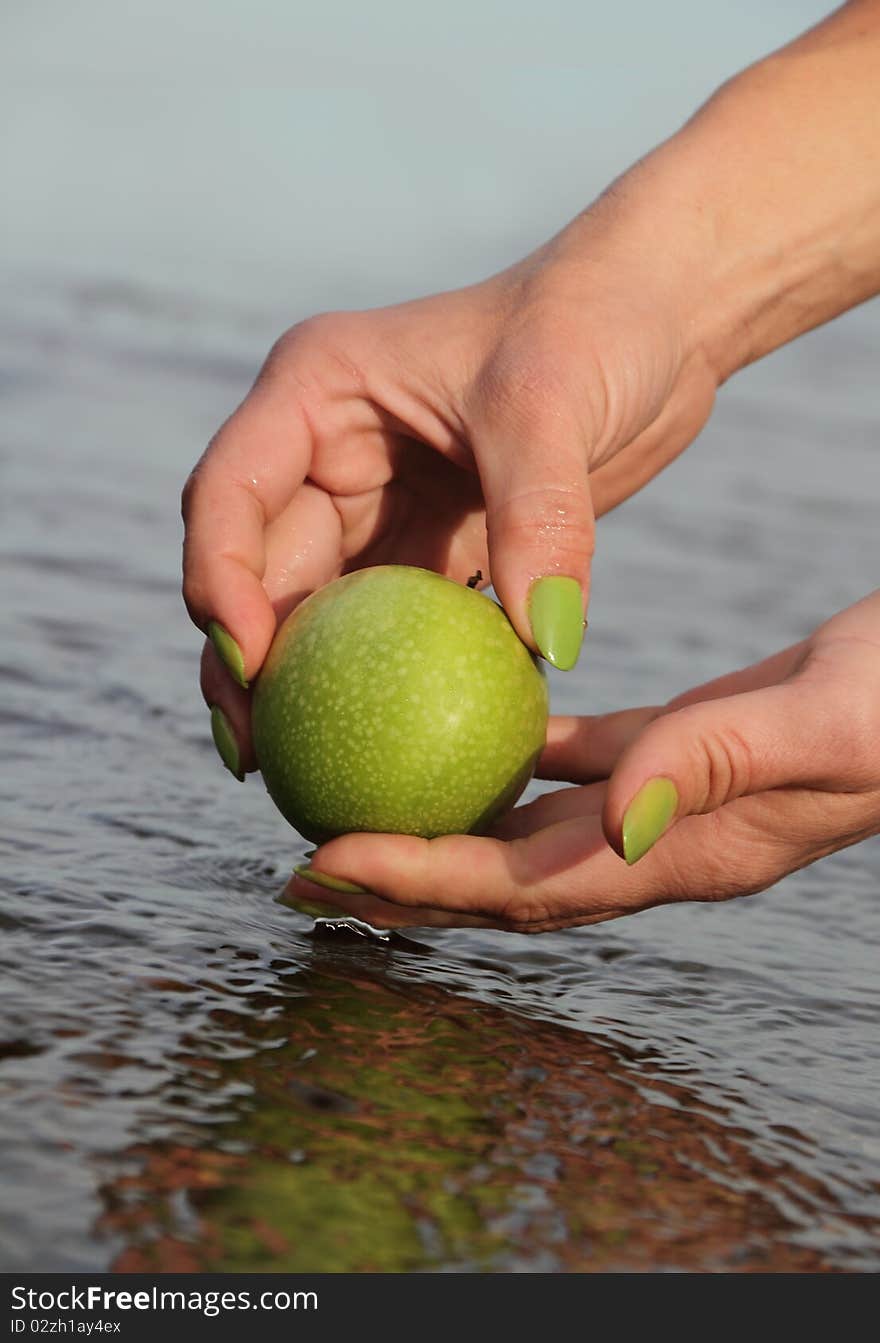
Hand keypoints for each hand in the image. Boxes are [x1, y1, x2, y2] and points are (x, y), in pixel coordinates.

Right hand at [182, 217, 716, 773]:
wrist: (655, 321)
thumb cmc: (595, 324)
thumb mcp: (554, 405)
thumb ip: (541, 520)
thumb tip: (545, 646)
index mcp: (316, 392)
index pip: (230, 495)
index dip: (218, 582)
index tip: (250, 664)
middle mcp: (326, 449)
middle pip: (254, 569)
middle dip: (244, 664)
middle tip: (259, 758)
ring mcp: (373, 501)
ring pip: (311, 610)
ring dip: (300, 689)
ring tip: (298, 776)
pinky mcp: (428, 543)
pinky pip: (388, 627)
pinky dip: (379, 683)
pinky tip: (387, 746)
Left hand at [287, 593, 879, 930]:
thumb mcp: (820, 724)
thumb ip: (717, 763)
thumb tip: (610, 819)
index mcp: (680, 853)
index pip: (521, 884)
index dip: (420, 882)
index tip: (325, 862)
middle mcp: (657, 845)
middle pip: (500, 883)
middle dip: (399, 884)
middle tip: (298, 865)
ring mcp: (662, 806)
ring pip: (523, 830)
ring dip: (438, 828)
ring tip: (352, 808)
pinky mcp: (674, 752)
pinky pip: (569, 764)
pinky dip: (509, 755)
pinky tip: (463, 725)